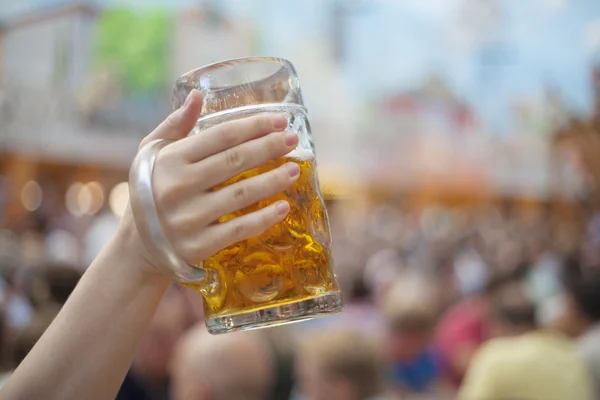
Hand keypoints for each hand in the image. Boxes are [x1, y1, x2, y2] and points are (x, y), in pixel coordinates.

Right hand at [121, 89, 299, 272]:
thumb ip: (174, 125)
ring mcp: (188, 219)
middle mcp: (177, 188)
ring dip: (272, 180)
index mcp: (169, 160)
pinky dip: (264, 218)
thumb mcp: (151, 154)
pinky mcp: (198, 246)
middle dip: (269, 147)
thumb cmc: (150, 189)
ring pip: (240, 195)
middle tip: (293, 139)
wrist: (137, 244)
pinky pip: (238, 230)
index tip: (280, 120)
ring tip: (294, 170)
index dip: (254, 126)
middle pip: (234, 162)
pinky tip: (283, 207)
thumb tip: (198, 96)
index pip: (220, 136)